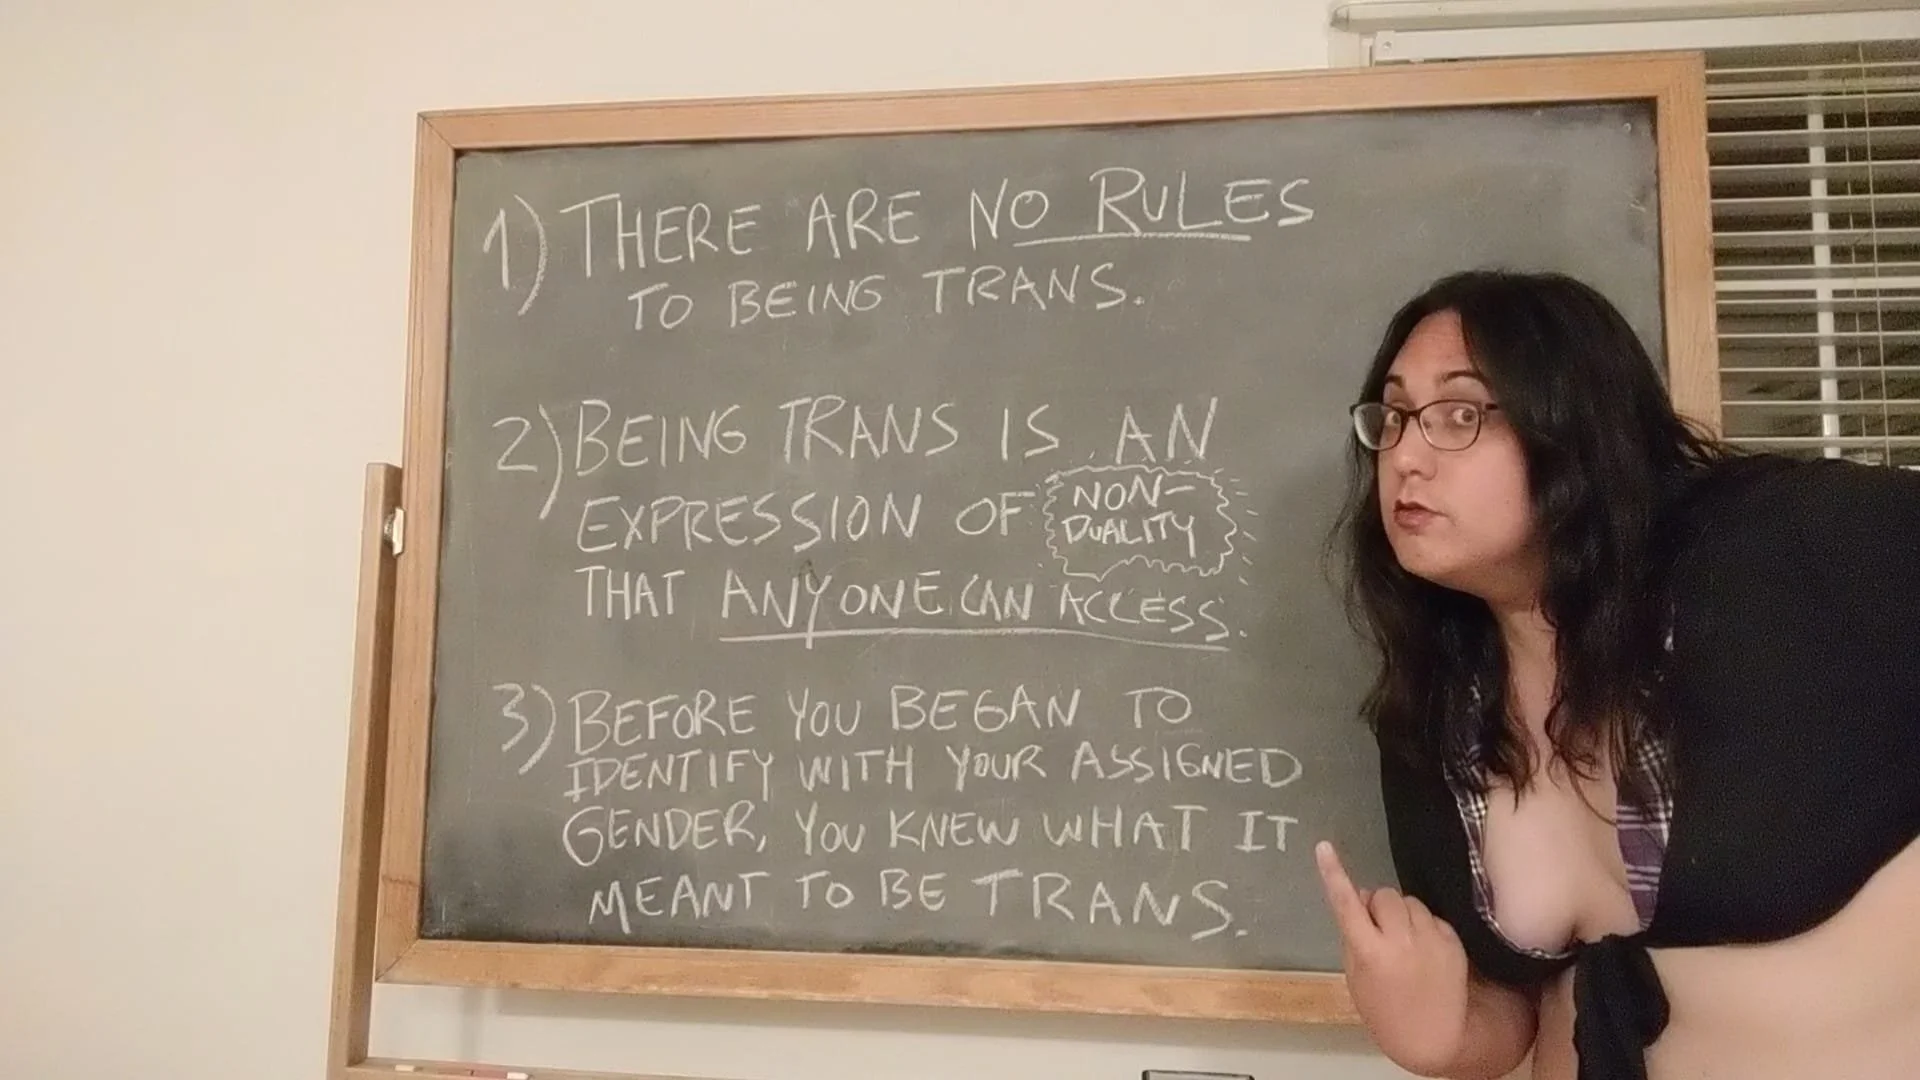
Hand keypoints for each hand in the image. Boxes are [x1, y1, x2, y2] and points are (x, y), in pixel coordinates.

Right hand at [1317, 839, 1472, 1075]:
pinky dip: (1424, 927)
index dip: (1333, 874)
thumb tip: (1358, 896)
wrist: (1435, 1036)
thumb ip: (1353, 935)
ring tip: (1405, 944)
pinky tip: (1425, 951)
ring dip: (1403, 915)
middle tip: (1379, 930)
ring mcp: (1431, 939)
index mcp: (1370, 952)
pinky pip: (1432, 917)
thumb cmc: (1385, 1011)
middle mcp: (1401, 941)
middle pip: (1384, 895)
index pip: (1346, 904)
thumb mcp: (1357, 977)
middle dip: (1378, 907)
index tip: (1324, 847)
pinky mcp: (1453, 940)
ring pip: (1410, 902)